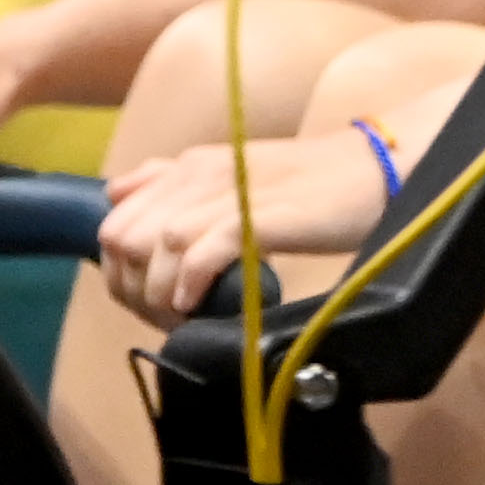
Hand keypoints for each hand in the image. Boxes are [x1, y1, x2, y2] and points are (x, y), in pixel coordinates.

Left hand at [91, 131, 397, 323]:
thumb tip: (116, 193)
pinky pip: (202, 251)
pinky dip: (190, 282)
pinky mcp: (259, 216)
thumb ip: (172, 182)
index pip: (113, 222)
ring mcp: (227, 194)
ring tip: (182, 317)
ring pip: (156, 247)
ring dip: (160, 293)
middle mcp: (197, 175)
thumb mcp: (228, 176)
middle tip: (164, 317)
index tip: (148, 302)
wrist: (371, 171)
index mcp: (186, 167)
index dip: (120, 272)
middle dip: (134, 288)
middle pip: (124, 239)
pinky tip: (196, 303)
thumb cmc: (305, 185)